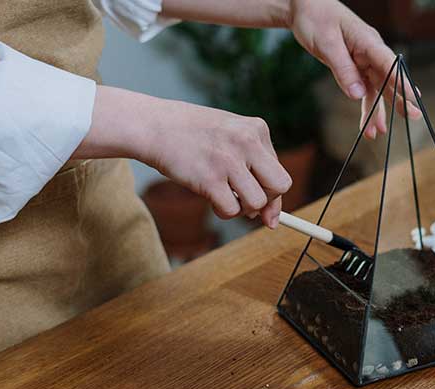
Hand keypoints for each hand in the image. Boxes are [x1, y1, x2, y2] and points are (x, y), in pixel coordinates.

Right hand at [75, 86, 291, 227]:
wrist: (154, 125)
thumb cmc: (193, 135)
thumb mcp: (230, 138)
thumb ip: (254, 168)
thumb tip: (272, 218)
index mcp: (257, 129)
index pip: (280, 172)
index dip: (272, 194)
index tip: (265, 208)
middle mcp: (247, 142)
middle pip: (279, 186)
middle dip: (266, 201)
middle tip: (245, 200)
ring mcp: (229, 160)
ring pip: (257, 202)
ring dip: (242, 208)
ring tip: (224, 196)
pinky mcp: (210, 178)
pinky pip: (231, 210)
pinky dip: (223, 211)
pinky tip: (211, 199)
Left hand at [287, 0, 421, 139]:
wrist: (305, 9)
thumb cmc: (316, 19)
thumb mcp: (326, 44)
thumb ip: (342, 69)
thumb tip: (357, 94)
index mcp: (368, 41)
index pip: (390, 64)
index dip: (403, 83)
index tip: (415, 98)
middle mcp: (371, 52)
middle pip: (389, 79)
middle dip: (401, 99)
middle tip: (414, 117)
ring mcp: (364, 61)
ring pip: (377, 89)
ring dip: (378, 110)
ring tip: (377, 132)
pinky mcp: (355, 68)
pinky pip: (364, 90)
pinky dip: (365, 107)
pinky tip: (367, 124)